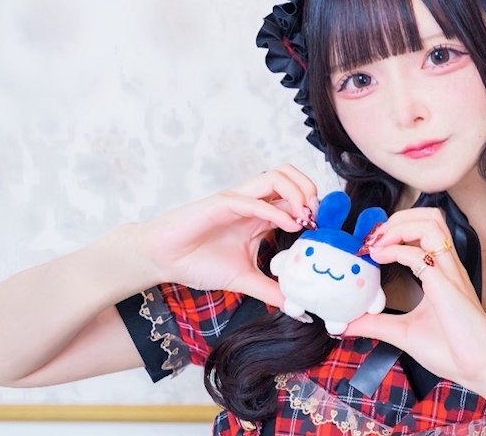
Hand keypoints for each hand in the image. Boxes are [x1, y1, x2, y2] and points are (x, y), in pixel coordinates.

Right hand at [130, 164, 317, 308]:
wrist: (162, 260)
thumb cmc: (197, 262)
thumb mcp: (244, 280)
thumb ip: (271, 291)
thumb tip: (298, 310)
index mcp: (260, 214)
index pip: (296, 195)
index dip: (315, 208)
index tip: (324, 231)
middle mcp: (252, 201)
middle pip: (291, 175)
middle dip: (311, 192)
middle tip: (317, 219)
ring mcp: (238, 199)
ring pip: (277, 176)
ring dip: (298, 192)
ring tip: (306, 218)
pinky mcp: (221, 204)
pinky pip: (254, 199)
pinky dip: (276, 210)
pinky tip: (290, 225)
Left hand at [344, 208, 485, 391]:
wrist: (482, 369)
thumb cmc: (452, 350)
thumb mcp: (404, 333)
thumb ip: (376, 324)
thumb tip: (345, 325)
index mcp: (443, 272)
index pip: (426, 229)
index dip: (398, 226)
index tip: (373, 243)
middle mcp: (448, 267)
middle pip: (431, 216)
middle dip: (399, 217)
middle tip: (376, 237)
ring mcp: (449, 274)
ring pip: (431, 224)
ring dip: (399, 226)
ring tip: (378, 243)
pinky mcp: (446, 288)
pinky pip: (420, 255)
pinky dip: (396, 249)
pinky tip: (380, 258)